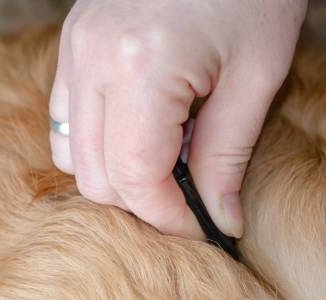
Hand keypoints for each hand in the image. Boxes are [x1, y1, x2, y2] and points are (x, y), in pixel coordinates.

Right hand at [50, 0, 306, 237]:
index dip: (170, 219)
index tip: (205, 232)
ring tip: (173, 164)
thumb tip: (220, 220)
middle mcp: (90, 59)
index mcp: (140, 68)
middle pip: (96, 177)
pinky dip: (102, 143)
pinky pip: (68, 118)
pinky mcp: (74, 41)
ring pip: (73, 153)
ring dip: (120, 176)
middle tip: (195, 199)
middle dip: (145, 203)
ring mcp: (74, 47)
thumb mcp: (257, 76)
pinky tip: (146, 134)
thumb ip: (228, 156)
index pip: (135, 181)